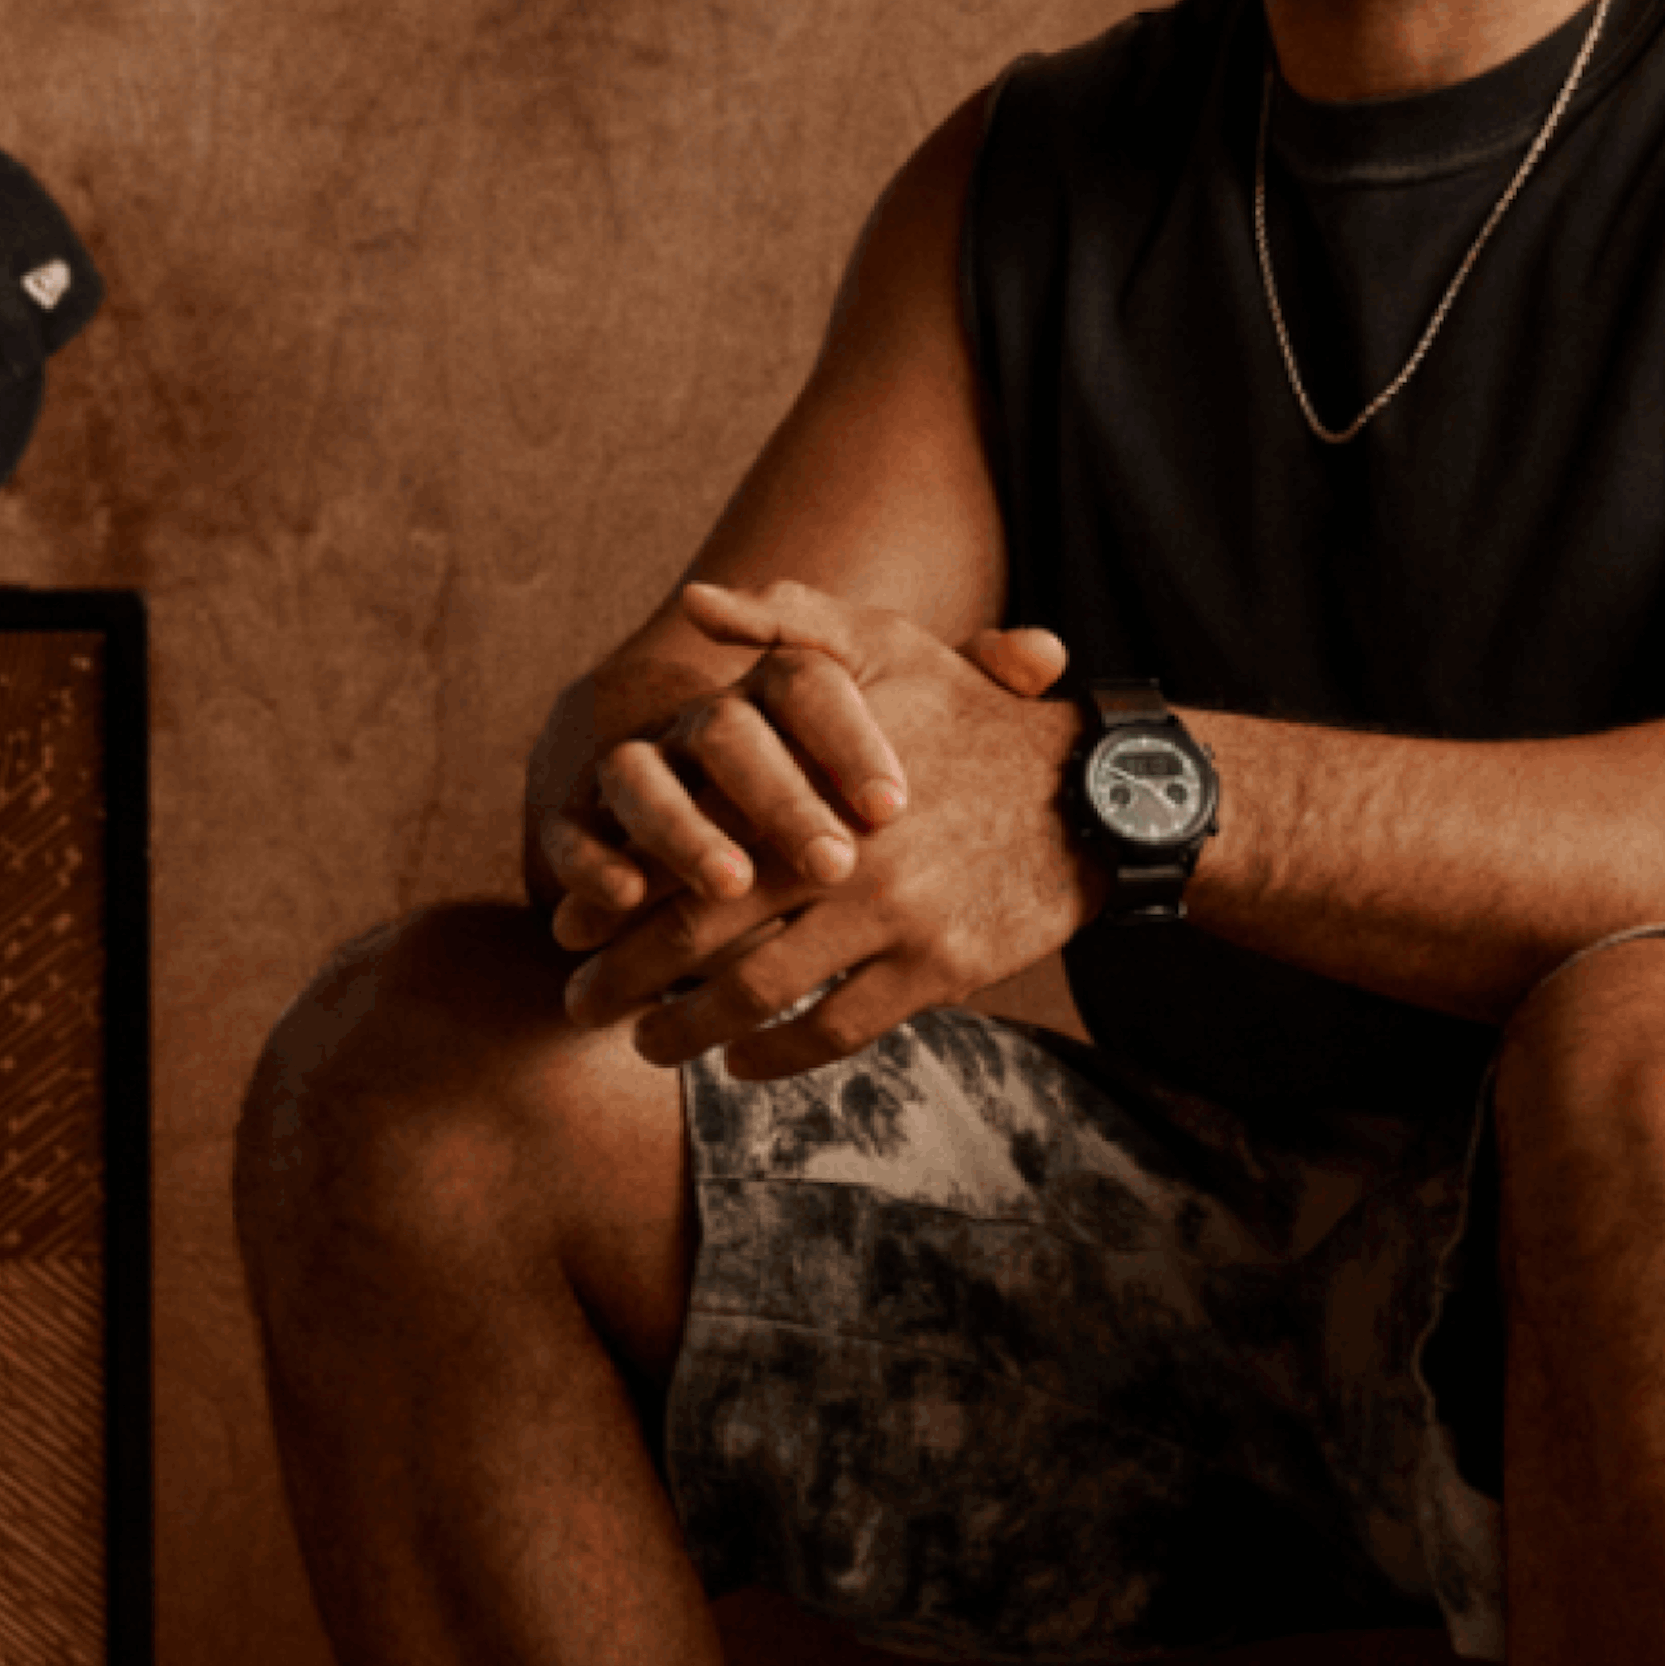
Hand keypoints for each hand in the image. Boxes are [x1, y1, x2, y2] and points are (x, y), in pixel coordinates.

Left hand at [557, 597, 1092, 1073]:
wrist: (1094, 795)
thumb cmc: (977, 719)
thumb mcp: (891, 648)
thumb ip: (791, 624)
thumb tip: (697, 603)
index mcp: (814, 780)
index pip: (687, 847)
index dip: (618, 896)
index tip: (570, 929)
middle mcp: (846, 854)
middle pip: (704, 933)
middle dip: (628, 981)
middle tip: (582, 1007)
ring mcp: (893, 919)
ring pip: (762, 995)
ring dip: (693, 1033)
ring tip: (653, 1048)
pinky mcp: (939, 970)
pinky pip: (835, 1031)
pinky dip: (777, 1057)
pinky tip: (743, 1062)